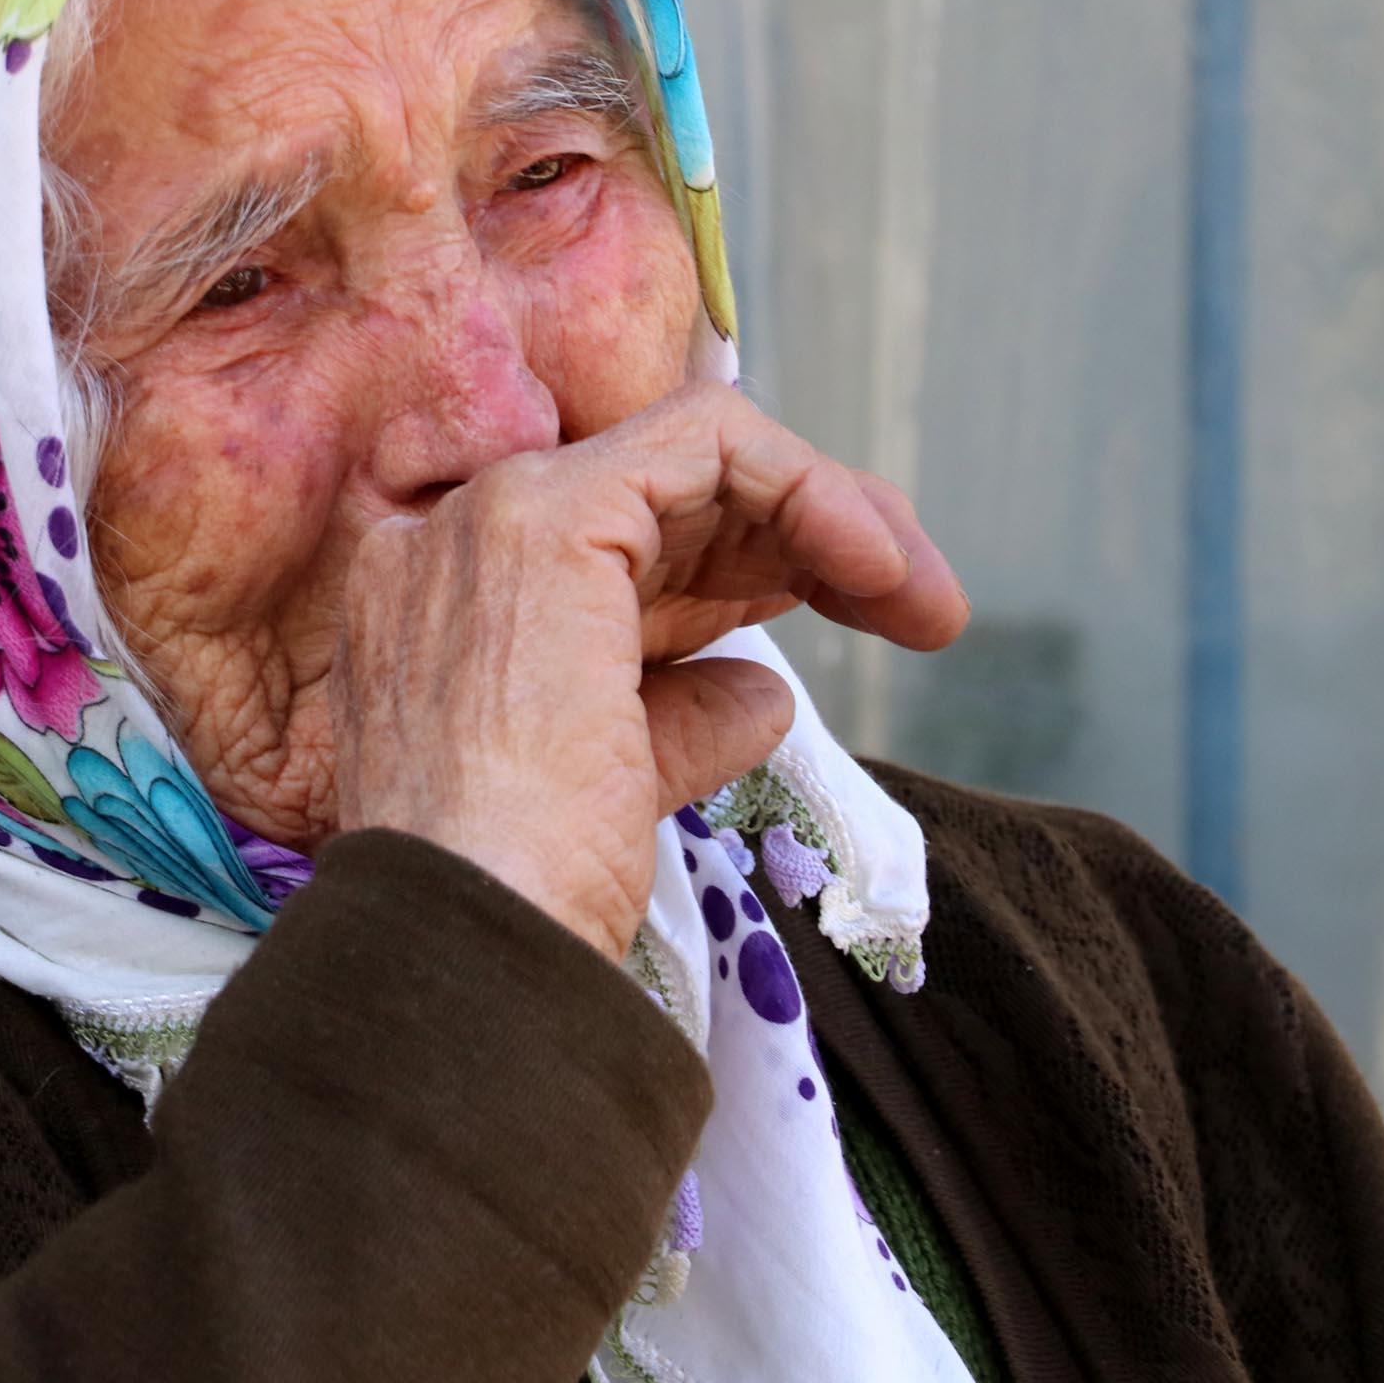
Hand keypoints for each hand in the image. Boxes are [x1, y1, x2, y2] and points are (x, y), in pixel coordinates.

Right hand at [328, 381, 966, 955]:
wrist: (476, 943)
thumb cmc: (533, 897)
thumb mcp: (621, 788)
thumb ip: (679, 717)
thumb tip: (759, 692)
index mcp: (461, 604)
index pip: (629, 545)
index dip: (755, 565)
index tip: (857, 621)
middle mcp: (459, 541)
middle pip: (674, 498)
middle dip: (816, 536)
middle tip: (924, 606)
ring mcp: (495, 517)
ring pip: (699, 453)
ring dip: (834, 512)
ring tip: (922, 595)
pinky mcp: (551, 515)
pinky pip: (709, 439)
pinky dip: (809, 486)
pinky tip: (873, 565)